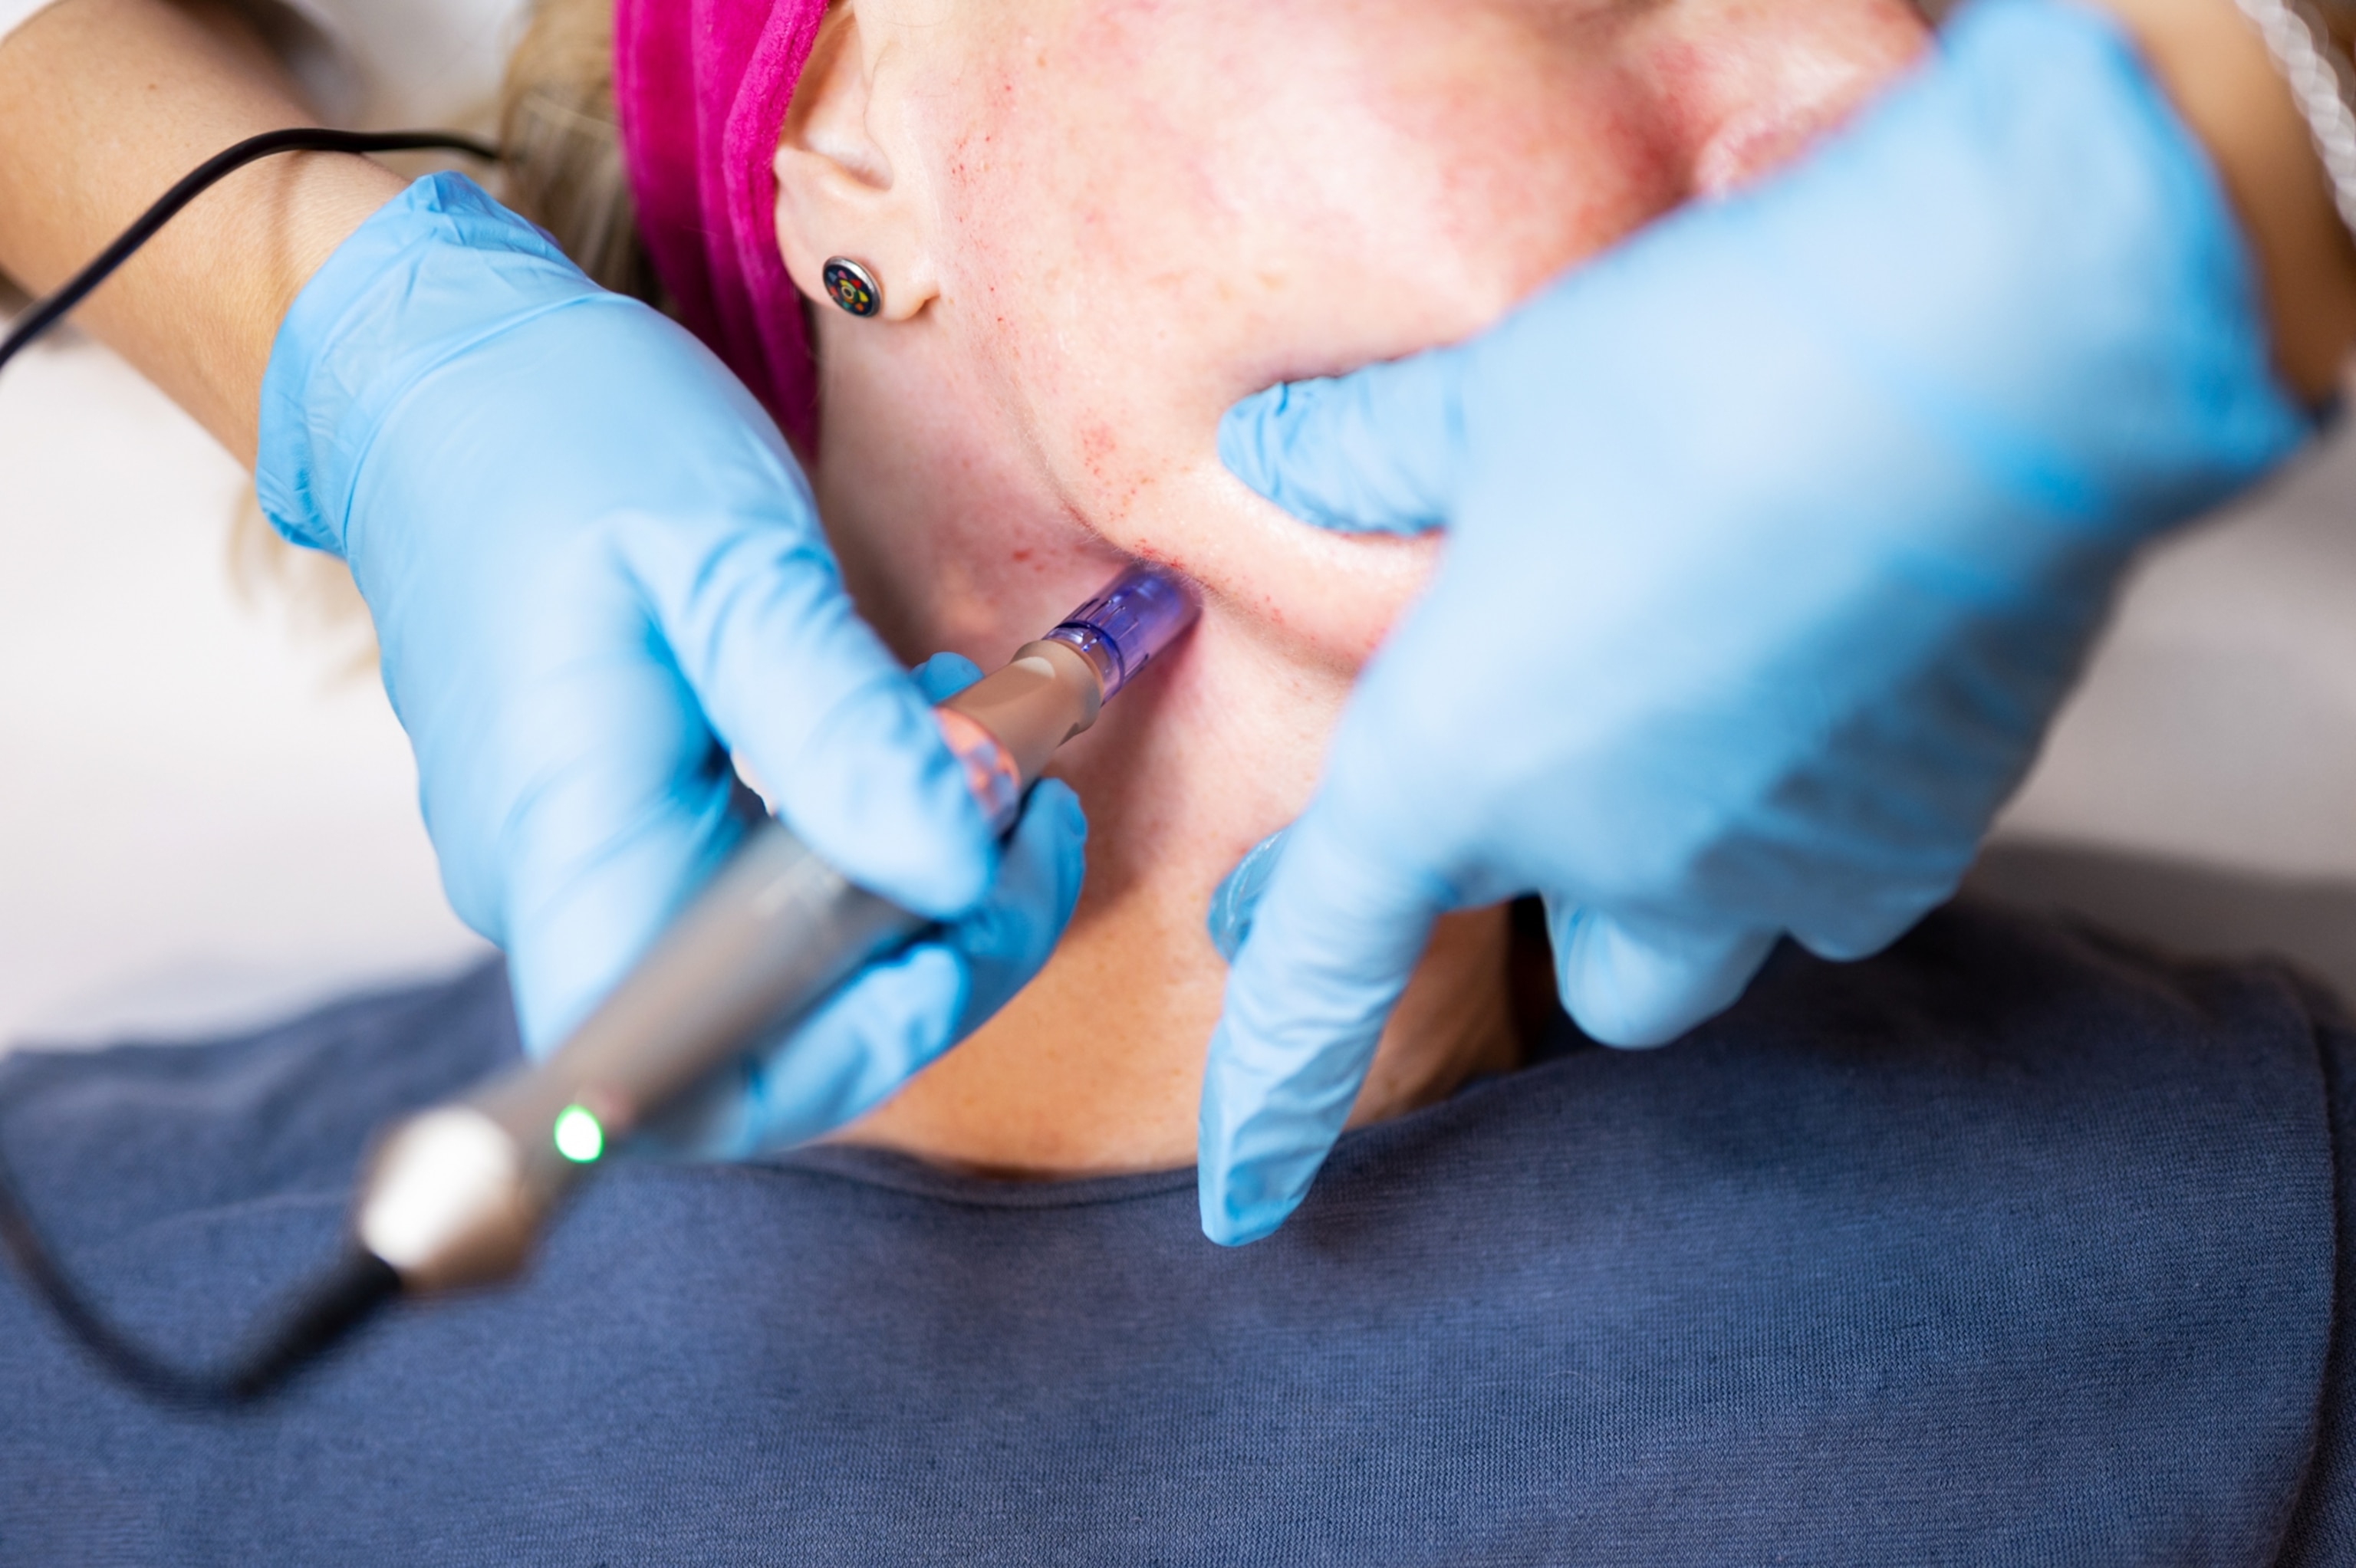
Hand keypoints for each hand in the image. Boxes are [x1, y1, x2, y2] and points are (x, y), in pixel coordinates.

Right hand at [256, 174, 1078, 1126]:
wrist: (441, 379)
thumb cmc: (563, 439)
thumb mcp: (728, 558)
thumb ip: (838, 728)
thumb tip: (954, 875)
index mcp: (570, 843)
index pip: (694, 1080)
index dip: (851, 1054)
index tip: (964, 927)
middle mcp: (566, 889)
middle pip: (771, 1035)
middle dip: (937, 947)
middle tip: (1034, 808)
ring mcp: (590, 864)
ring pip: (785, 968)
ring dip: (919, 882)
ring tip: (997, 750)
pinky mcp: (626, 827)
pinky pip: (764, 894)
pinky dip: (869, 837)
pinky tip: (926, 739)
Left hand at [1198, 0, 2311, 1243]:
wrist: (1991, 349)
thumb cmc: (1703, 367)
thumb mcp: (1492, 396)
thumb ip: (1365, 453)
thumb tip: (1272, 453)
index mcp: (1461, 765)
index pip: (1327, 969)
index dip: (1272, 1091)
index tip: (1246, 1197)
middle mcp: (1618, 856)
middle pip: (1579, 983)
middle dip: (1556, 921)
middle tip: (1556, 800)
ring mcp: (1786, 866)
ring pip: (1726, 935)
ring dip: (1703, 867)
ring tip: (1723, 697)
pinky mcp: (1930, 829)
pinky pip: (1848, 867)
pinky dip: (1819, 808)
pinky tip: (1833, 672)